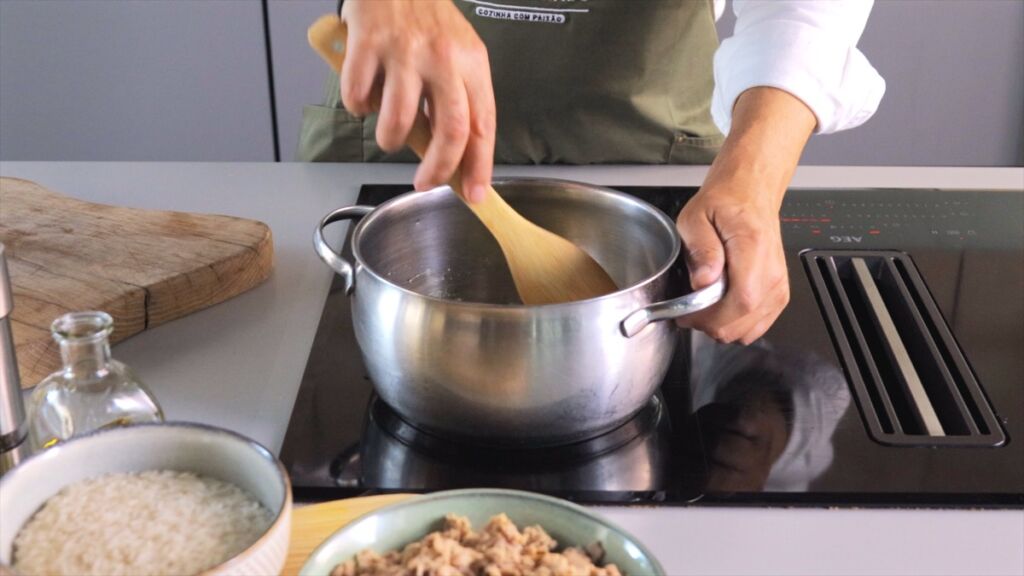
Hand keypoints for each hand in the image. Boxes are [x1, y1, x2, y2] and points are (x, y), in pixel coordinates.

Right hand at [341, 0, 494, 202]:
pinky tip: (365, 96)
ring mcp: (404, 51)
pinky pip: (359, 96)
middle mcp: (442, 57)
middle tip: (425, 182)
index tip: (474, 193)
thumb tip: (454, 154)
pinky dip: (358, 107)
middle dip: (437, 169)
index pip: (483, 124)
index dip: (479, 165)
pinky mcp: (368, 44)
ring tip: (388, 134)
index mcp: (471, 62)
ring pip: (398, 120)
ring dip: (390, 140)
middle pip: (450, 130)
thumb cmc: (425, 16)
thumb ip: (458, 98)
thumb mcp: (458, 52)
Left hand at [676, 178, 787, 343]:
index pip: (741, 300)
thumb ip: (700, 249)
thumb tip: (703, 282)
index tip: (686, 314)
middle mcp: (772, 271)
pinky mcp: (779, 294)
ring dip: (722, 327)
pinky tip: (720, 308)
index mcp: (753, 248)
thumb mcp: (695, 217)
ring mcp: (779, 285)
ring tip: (704, 308)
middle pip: (744, 321)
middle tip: (689, 311)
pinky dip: (736, 325)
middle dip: (710, 325)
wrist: (751, 194)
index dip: (711, 317)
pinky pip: (757, 326)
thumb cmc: (724, 203)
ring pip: (750, 330)